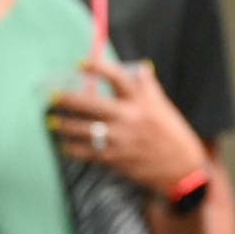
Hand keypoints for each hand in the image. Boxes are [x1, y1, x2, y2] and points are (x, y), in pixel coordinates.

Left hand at [52, 59, 206, 193]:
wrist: (181, 169)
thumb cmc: (172, 134)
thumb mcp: (163, 107)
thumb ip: (148, 87)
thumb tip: (140, 67)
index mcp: (142, 102)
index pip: (117, 77)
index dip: (96, 68)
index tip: (80, 63)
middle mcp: (130, 118)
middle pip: (92, 103)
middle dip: (68, 99)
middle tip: (52, 96)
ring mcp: (121, 139)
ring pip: (85, 129)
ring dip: (65, 125)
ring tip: (52, 121)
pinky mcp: (116, 159)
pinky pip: (88, 152)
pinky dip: (74, 149)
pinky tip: (65, 145)